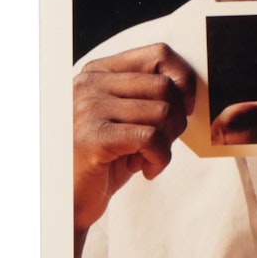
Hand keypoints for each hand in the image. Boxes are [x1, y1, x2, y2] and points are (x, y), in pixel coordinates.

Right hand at [73, 43, 194, 230]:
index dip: (183, 79)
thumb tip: (189, 86)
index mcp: (99, 72)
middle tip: (163, 142)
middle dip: (177, 119)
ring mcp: (88, 109)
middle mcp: (90, 84)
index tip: (184, 107)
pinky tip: (146, 170)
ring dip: (168, 143)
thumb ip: (148, 95)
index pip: (158, 54)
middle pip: (165, 86)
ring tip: (149, 157)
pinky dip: (160, 159)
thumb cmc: (104, 159)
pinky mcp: (92, 138)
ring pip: (162, 112)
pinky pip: (151, 138)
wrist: (67, 204)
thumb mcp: (124, 118)